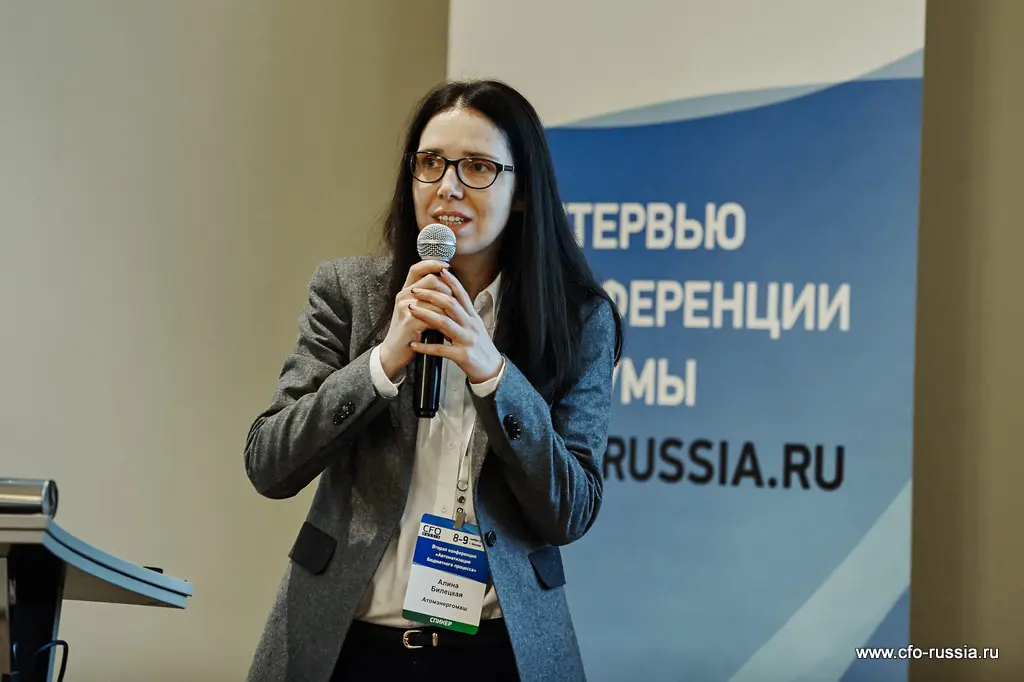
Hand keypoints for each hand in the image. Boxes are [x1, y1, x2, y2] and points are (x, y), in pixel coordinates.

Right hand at [378, 260, 452, 380]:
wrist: (393, 353)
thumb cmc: (409, 332)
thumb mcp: (415, 311)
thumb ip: (426, 297)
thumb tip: (449, 287)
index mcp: (405, 291)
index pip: (417, 268)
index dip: (433, 264)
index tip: (447, 265)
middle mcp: (403, 296)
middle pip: (431, 280)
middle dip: (448, 289)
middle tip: (455, 303)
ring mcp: (405, 308)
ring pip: (436, 299)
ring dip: (449, 309)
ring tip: (454, 320)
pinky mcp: (410, 323)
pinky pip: (434, 317)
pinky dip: (444, 324)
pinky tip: (447, 331)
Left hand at [407, 268, 503, 384]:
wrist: (491, 370)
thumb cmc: (479, 347)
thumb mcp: (474, 326)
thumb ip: (462, 313)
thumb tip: (448, 298)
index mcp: (472, 316)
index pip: (461, 294)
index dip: (451, 281)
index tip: (438, 270)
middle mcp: (470, 325)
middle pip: (450, 304)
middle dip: (431, 295)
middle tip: (415, 290)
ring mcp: (467, 340)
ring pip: (445, 323)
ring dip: (426, 314)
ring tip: (410, 309)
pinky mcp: (463, 355)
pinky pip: (441, 349)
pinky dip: (426, 346)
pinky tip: (414, 344)